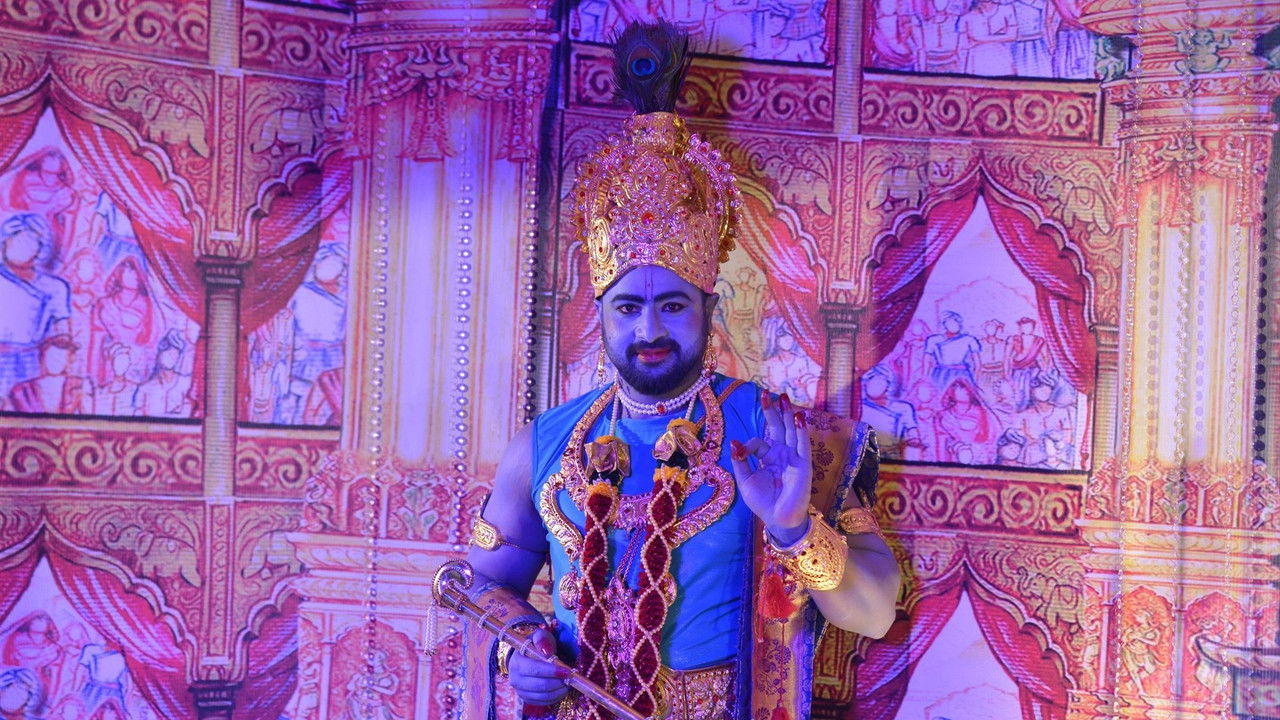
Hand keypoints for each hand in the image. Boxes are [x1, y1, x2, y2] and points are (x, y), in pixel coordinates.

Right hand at [507, 627, 569, 705]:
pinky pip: (544, 702)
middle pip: (540, 685)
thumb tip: (547, 652)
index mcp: (517, 662)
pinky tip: (563, 689)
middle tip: (571, 678)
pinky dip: (556, 697)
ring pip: (543, 696)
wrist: (527, 656)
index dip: (552, 671)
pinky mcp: (527, 699)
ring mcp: (520, 691)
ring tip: (569, 683)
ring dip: (559, 691)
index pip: (534, 669)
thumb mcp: (539, 636)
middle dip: (558, 682)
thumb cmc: (536, 645)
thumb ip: (542, 640)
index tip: (567, 671)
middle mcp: (515, 679)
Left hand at [730, 392, 811, 543]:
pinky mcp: (803, 464)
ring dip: (787, 414)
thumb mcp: (746, 480)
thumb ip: (741, 462)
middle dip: (773, 411)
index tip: (741, 450)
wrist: (778, 520)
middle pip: (777, 427)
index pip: (759, 441)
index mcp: (768, 457)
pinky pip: (802, 444)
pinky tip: (798, 416)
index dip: (749, 443)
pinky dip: (800, 430)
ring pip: (790, 430)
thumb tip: (734, 442)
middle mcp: (782, 454)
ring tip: (783, 397)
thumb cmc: (763, 502)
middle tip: (768, 393)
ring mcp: (793, 457)